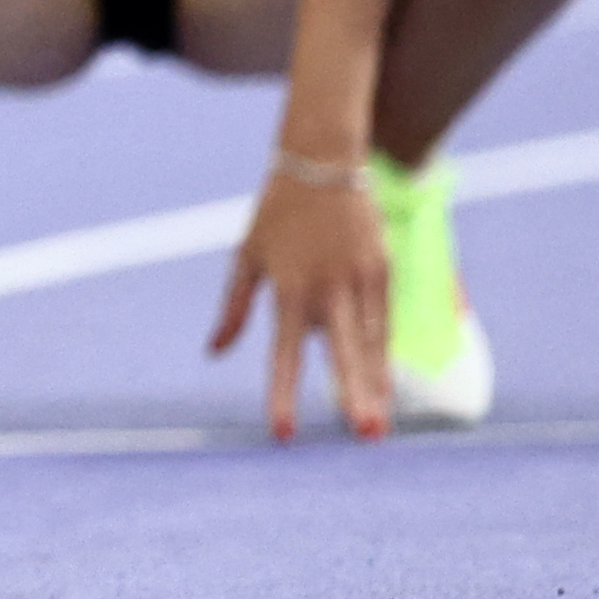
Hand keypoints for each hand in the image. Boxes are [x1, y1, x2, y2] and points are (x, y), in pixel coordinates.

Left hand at [206, 162, 392, 441]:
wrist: (322, 163)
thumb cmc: (276, 214)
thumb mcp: (246, 257)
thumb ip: (234, 308)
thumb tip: (214, 351)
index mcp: (289, 288)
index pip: (284, 352)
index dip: (283, 393)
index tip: (282, 432)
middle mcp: (328, 289)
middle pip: (343, 351)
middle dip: (354, 394)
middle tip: (365, 434)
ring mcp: (360, 280)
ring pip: (370, 343)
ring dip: (374, 385)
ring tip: (376, 426)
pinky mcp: (382, 271)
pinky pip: (383, 322)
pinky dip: (383, 355)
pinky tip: (383, 388)